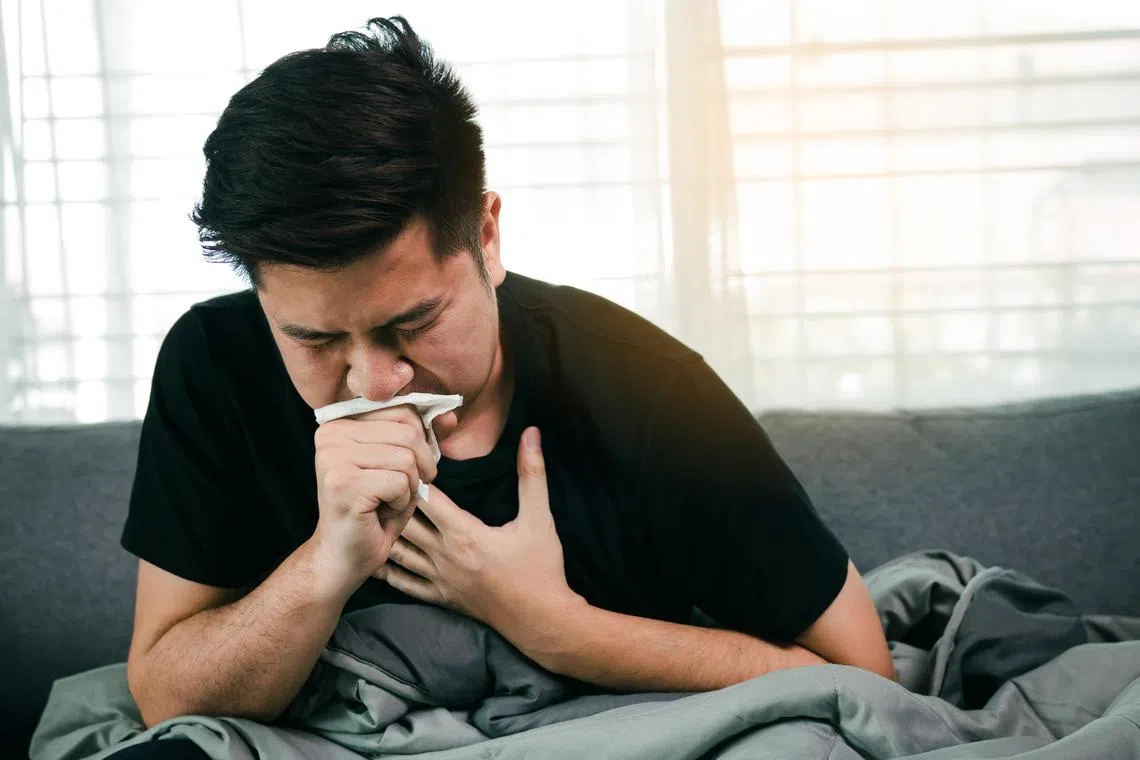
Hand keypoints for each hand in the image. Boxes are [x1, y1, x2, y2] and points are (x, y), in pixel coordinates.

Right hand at [310, 405, 436, 593]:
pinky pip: (400, 482)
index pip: (403, 411)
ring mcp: (332, 457)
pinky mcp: (342, 483)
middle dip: (419, 466)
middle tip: (400, 490)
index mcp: (341, 421)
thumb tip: (450, 416)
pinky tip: (379, 513)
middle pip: (408, 433)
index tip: (405, 467)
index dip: (421, 442)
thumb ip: (424, 436)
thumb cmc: (376, 509)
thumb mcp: (403, 465)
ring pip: (407, 458)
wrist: (345, 555)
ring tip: (386, 501)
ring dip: (409, 487)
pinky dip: (401, 502)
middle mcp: (331, 433)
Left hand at [376, 427, 583, 640]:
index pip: (426, 498)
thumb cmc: (541, 568)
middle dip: (392, 500)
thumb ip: (533, 473)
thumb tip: (532, 433)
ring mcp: (439, 579)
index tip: (406, 459)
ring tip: (369, 513)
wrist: (541, 619)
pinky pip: (404, 584)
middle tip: (380, 481)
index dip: (413, 477)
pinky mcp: (440, 598)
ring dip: (384, 532)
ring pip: (399, 552)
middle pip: (404, 522)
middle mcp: (445, 555)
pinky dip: (386, 570)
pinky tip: (374, 558)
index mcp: (464, 533)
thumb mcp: (540, 517)